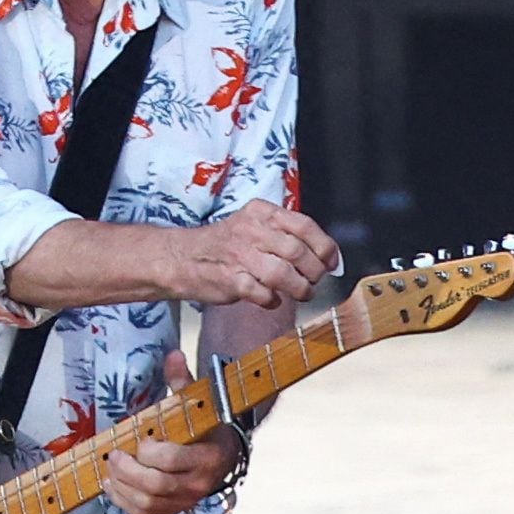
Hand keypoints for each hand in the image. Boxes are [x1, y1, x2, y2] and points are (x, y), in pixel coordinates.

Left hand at [105, 351, 246, 513]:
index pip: (171, 459)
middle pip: (156, 485)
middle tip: (115, 454)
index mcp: (208, 457)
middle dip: (128, 470)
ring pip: (147, 503)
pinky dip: (122, 502)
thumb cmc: (204, 425)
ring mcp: (185, 501)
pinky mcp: (172, 510)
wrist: (222, 453)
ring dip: (121, 485)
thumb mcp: (197, 401)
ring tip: (111, 467)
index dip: (148, 451)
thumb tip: (173, 355)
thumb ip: (183, 381)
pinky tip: (111, 484)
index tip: (140, 439)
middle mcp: (199, 484)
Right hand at [155, 203, 339, 312]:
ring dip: (299, 288)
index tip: (331, 261)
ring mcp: (239, 256)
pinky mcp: (229, 280)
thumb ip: (286, 236)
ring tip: (300, 293)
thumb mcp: (254, 226)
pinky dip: (272, 300)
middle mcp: (251, 231)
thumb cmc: (225, 246)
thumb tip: (327, 257)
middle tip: (314, 280)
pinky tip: (271, 300)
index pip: (304, 225)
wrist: (181, 258)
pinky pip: (262, 294)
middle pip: (297, 252)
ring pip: (283, 274)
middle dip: (313, 271)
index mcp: (261, 213)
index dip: (324, 246)